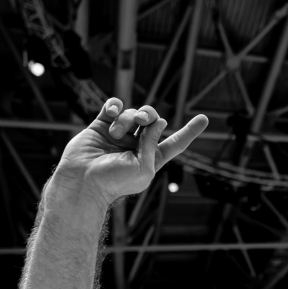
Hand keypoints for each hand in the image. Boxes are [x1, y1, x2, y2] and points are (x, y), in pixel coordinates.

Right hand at [47, 98, 208, 211]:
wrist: (83, 182)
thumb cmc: (114, 182)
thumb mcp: (144, 168)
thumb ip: (152, 144)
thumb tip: (161, 122)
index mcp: (152, 158)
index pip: (176, 142)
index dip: (190, 131)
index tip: (204, 119)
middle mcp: (137, 145)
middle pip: (152, 120)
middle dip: (149, 115)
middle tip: (141, 121)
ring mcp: (118, 135)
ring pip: (131, 113)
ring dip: (126, 119)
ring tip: (116, 134)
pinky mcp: (100, 127)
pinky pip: (112, 107)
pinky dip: (114, 106)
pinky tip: (111, 112)